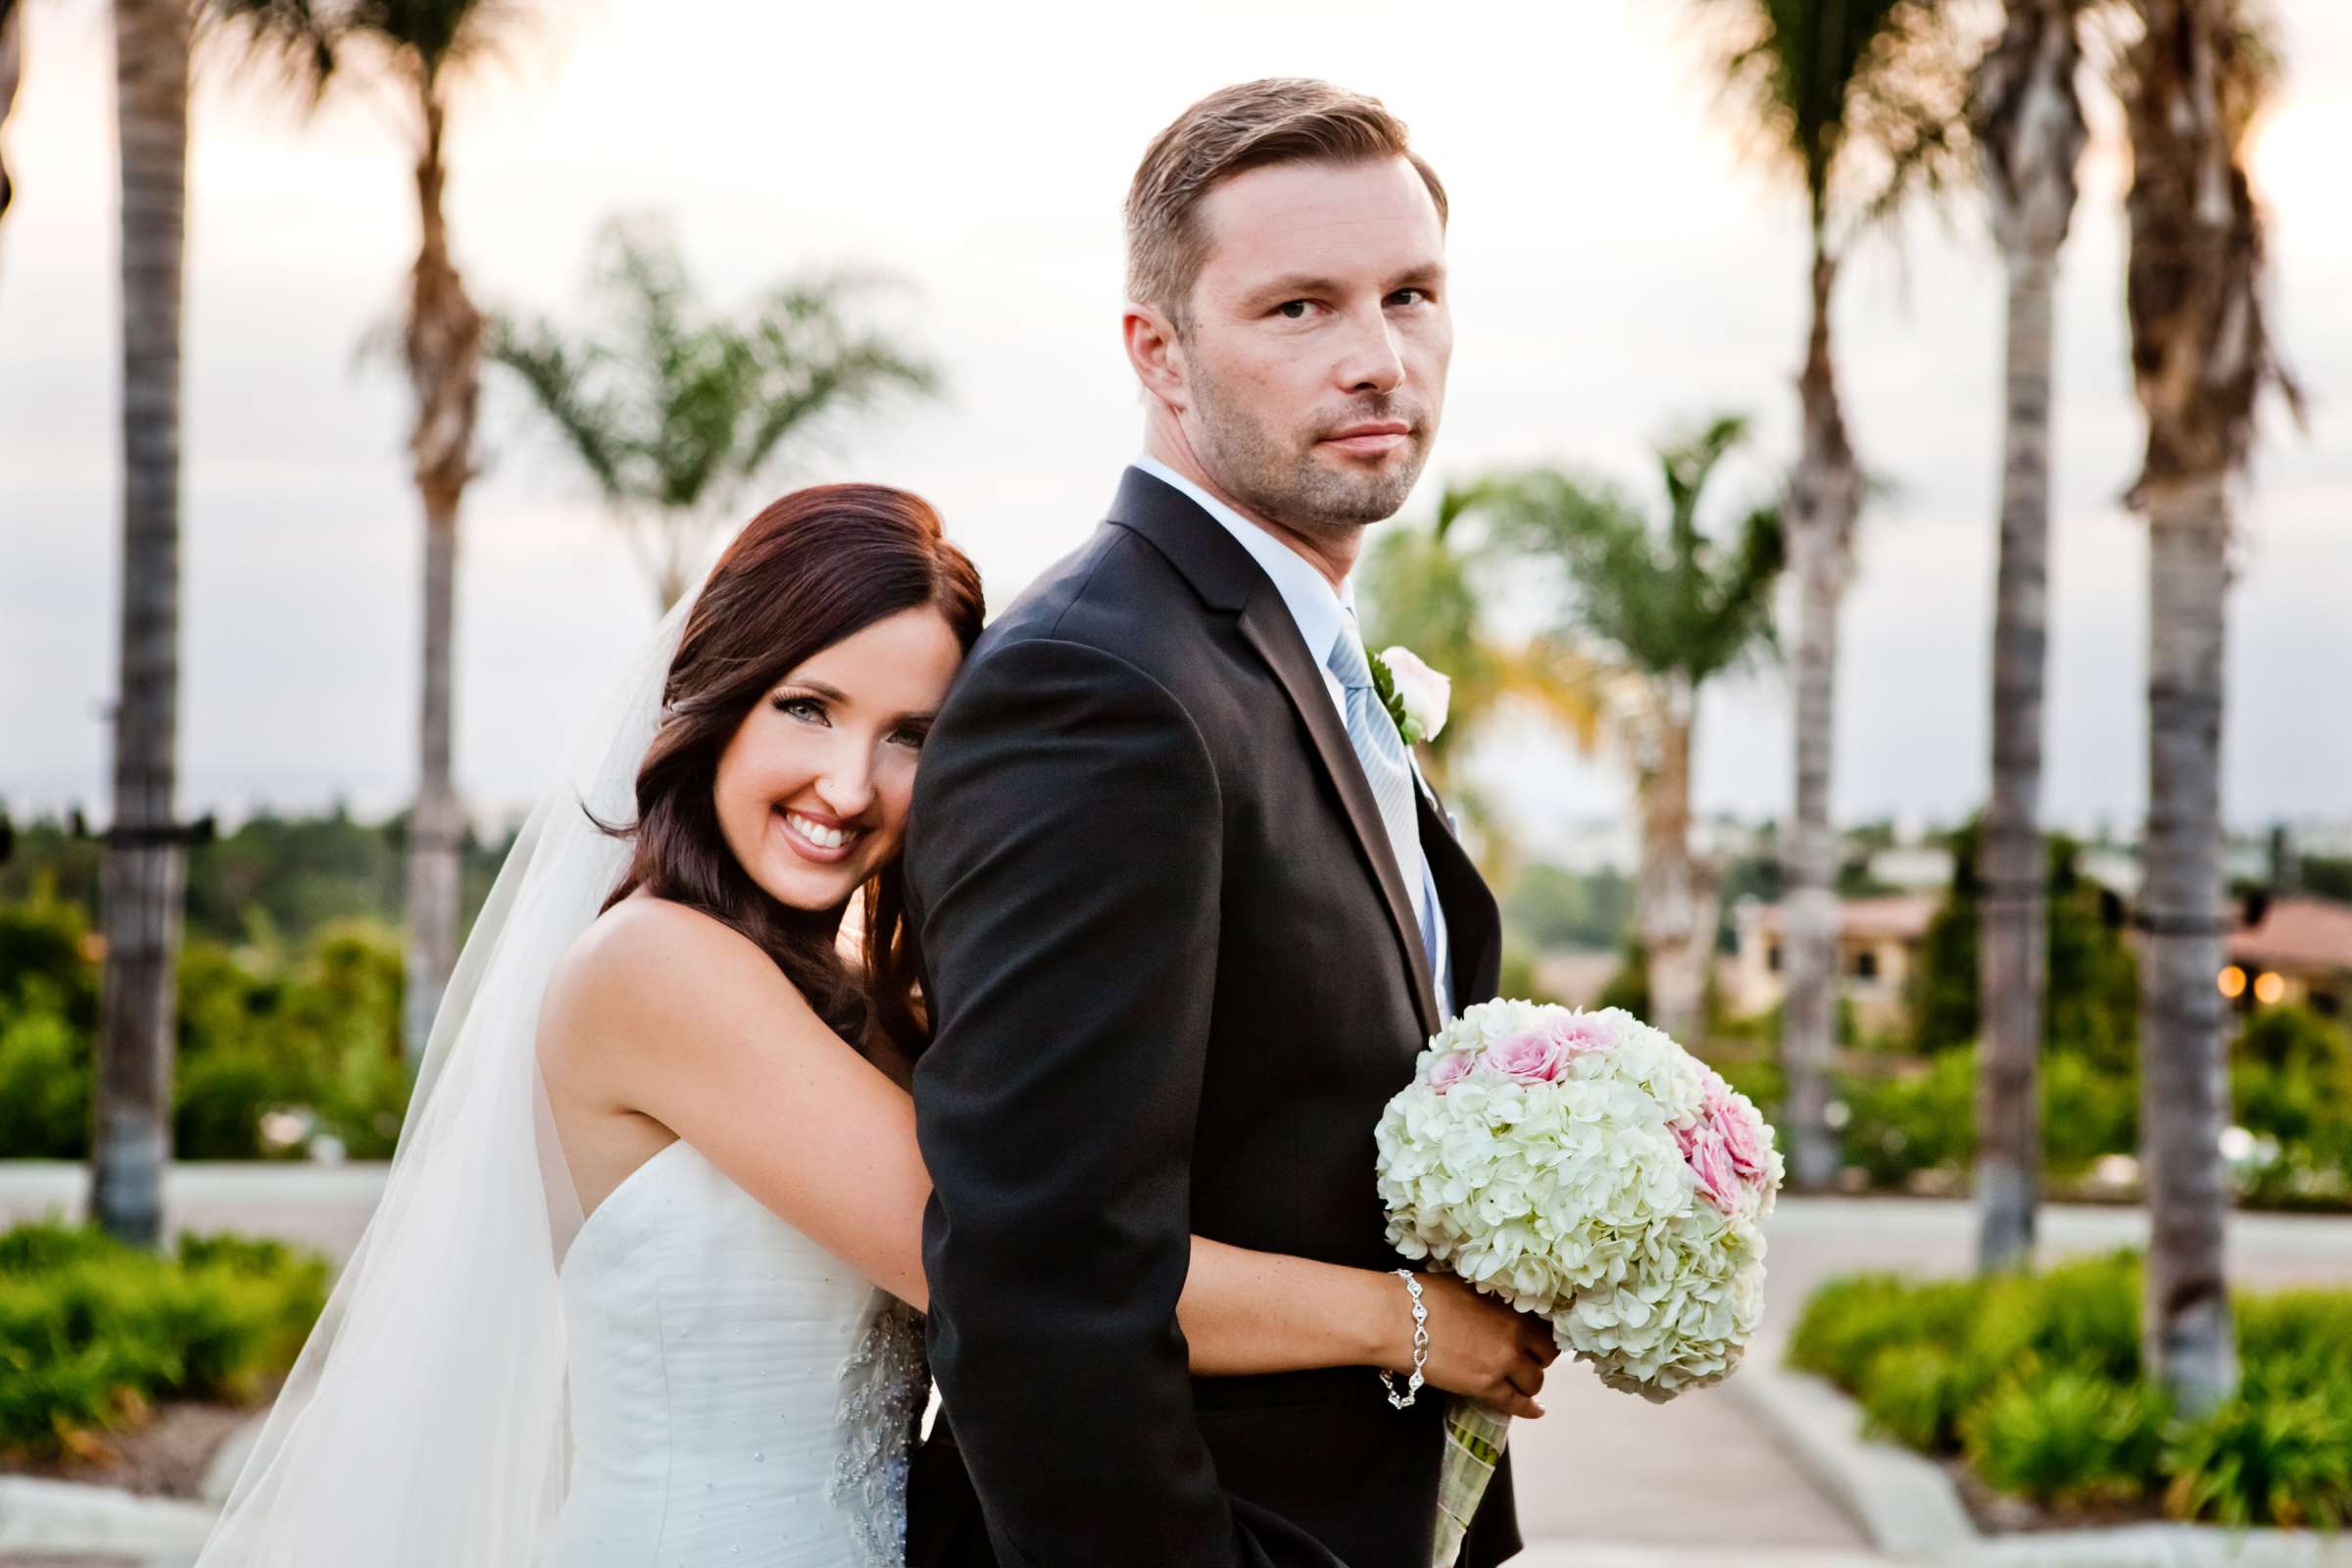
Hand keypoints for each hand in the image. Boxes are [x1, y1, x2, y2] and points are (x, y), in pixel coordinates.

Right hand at [1383, 1272, 1558, 1418]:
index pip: (1545, 1326)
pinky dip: (1529, 1409)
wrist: (1396, 1319)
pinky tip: (1536, 1411)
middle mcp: (1514, 1333)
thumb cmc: (1422, 1295)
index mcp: (1510, 1305)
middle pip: (1546, 1355)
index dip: (1540, 1335)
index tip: (1535, 1341)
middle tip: (1524, 1360)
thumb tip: (1497, 1304)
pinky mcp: (1485, 1386)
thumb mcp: (1467, 1284)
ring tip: (1516, 1382)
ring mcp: (1501, 1362)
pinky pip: (1516, 1403)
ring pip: (1534, 1382)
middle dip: (1537, 1359)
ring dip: (1527, 1382)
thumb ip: (1491, 1299)